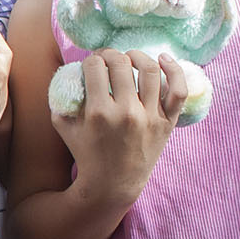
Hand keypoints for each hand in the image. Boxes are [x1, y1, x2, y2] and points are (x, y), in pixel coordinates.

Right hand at [53, 49, 188, 206]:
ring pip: (149, 70)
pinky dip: (174, 70)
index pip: (95, 67)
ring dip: (137, 55)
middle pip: (120, 64)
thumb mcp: (64, 127)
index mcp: (98, 112)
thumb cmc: (86, 154)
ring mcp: (149, 117)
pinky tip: (163, 58)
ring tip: (130, 57)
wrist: (113, 184)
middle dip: (109, 54)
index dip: (90, 60)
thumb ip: (61, 100)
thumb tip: (67, 74)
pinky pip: (178, 91)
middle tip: (106, 58)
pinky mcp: (167, 122)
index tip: (90, 64)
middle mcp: (125, 112)